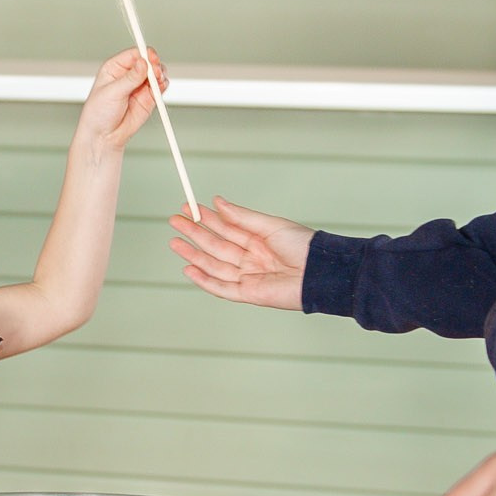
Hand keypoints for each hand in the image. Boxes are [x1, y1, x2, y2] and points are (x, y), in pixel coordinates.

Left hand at [73, 47, 166, 150]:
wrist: (103, 137)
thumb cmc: (98, 114)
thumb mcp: (112, 92)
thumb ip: (129, 78)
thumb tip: (142, 64)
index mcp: (115, 68)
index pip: (133, 54)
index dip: (144, 54)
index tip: (150, 58)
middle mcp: (128, 75)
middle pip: (147, 62)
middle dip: (154, 65)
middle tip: (155, 71)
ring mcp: (139, 86)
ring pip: (156, 74)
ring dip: (160, 75)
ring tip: (158, 80)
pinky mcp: (148, 98)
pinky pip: (160, 88)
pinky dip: (163, 86)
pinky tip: (161, 87)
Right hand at [169, 196, 315, 311]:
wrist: (320, 272)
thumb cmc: (303, 246)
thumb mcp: (270, 225)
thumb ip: (241, 217)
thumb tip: (218, 202)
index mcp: (257, 240)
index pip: (225, 228)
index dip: (206, 218)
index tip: (188, 208)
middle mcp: (250, 258)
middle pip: (215, 245)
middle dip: (194, 234)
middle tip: (174, 221)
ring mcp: (248, 276)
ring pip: (214, 265)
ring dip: (193, 254)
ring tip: (175, 242)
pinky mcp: (249, 294)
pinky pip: (221, 288)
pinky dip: (204, 280)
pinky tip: (189, 268)